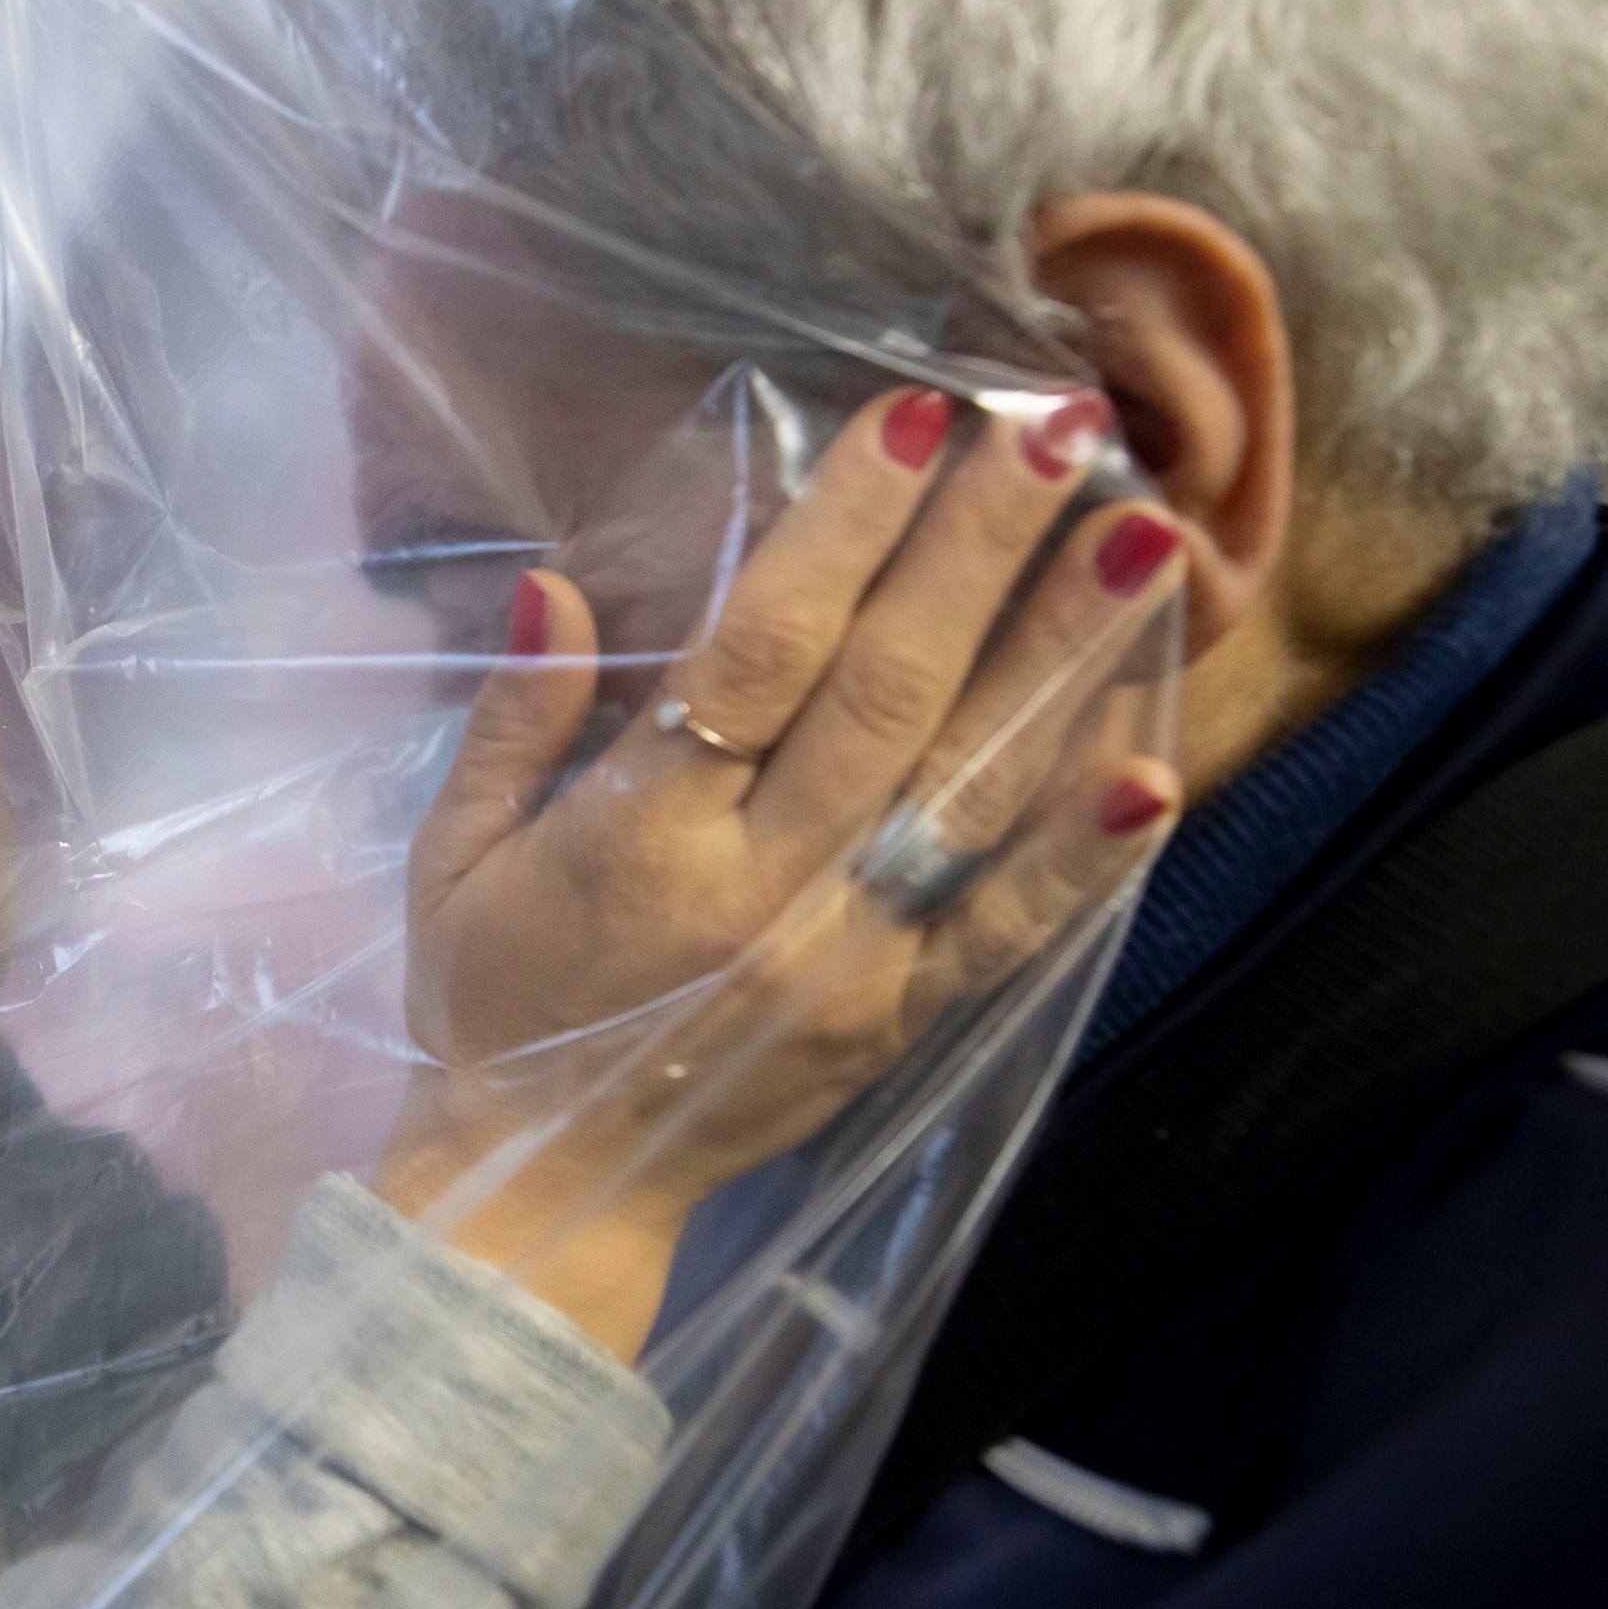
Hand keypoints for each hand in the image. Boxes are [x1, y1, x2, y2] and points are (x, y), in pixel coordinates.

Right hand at [375, 387, 1185, 1356]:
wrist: (552, 1191)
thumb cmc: (496, 1004)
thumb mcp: (450, 860)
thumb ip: (510, 722)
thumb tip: (555, 582)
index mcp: (642, 837)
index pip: (759, 653)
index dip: (844, 530)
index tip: (916, 417)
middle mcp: (762, 892)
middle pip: (889, 691)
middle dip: (980, 548)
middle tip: (1063, 426)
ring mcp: (848, 961)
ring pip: (970, 788)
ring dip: (1062, 656)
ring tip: (1143, 537)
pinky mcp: (902, 1020)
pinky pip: (1008, 927)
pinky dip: (1085, 851)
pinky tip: (1156, 763)